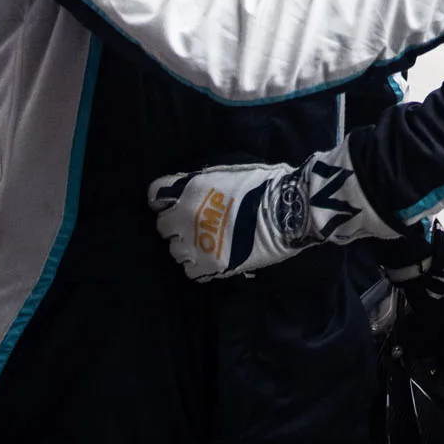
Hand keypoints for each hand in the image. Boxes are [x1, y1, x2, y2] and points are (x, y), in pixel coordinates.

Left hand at [148, 150, 382, 280]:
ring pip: (175, 251)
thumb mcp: (230, 172)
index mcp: (190, 188)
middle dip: (176, 225)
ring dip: (187, 247)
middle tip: (194, 225)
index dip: (164, 199)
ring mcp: (197, 243)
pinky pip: (191, 271)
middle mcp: (185, 216)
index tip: (174, 202)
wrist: (287, 210)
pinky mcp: (212, 265)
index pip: (155, 195)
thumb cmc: (266, 183)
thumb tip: (196, 189)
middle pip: (163, 226)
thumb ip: (205, 182)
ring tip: (205, 244)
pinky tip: (212, 260)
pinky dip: (198, 267)